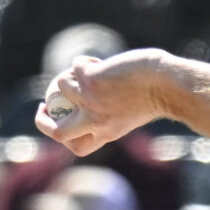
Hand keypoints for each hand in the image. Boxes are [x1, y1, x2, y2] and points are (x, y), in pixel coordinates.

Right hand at [36, 49, 173, 155]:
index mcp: (105, 133)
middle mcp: (95, 121)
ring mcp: (91, 100)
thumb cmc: (156, 96)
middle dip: (42, 120)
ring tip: (86, 71)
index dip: (62, 138)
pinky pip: (74, 67)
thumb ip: (107, 116)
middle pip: (56, 132)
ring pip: (60, 88)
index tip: (59, 124)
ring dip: (68, 76)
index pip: (76, 147)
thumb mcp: (129, 115)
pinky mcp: (91, 79)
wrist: (168, 84)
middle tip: (43, 104)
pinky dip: (84, 61)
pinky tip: (101, 64)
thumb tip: (86, 106)